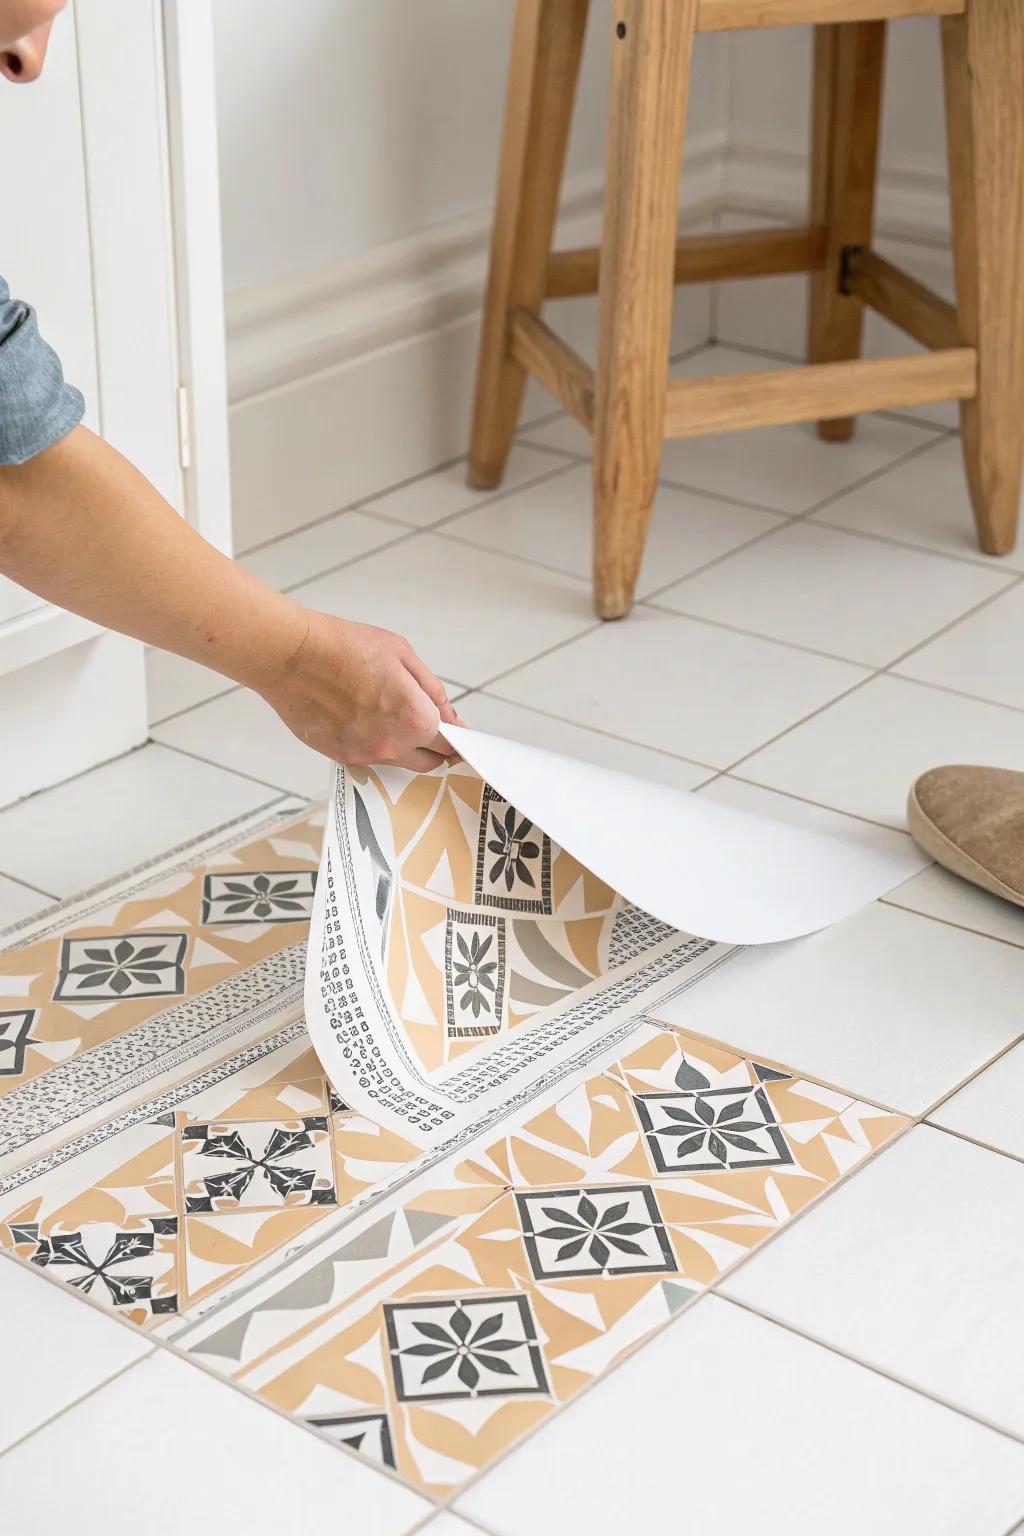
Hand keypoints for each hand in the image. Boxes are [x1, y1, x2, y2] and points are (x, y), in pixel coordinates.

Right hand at [260, 608, 462, 771]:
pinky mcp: (341, 757)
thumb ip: (431, 689)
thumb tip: (448, 715)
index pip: (449, 742)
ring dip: (404, 746)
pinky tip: (364, 719)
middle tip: (427, 723)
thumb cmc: (343, 647)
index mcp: (414, 719)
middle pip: (429, 761)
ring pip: (400, 762)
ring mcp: (365, 755)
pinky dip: (376, 744)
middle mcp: (392, 745)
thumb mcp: (402, 654)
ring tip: (389, 714)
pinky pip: (371, 758)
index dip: (455, 734)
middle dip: (434, 745)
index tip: (454, 729)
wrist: (291, 657)